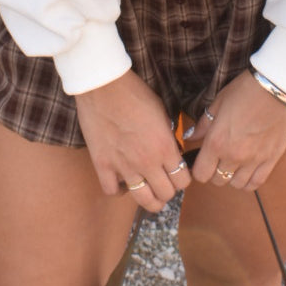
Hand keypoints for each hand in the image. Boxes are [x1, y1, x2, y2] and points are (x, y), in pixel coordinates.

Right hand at [74, 68, 190, 212]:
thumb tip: (171, 151)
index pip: (183, 180)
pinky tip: (123, 182)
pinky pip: (113, 191)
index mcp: (165, 147)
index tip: (178, 174)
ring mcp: (123, 166)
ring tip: (149, 192)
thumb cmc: (135, 93)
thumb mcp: (162, 112)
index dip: (183, 179)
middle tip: (164, 182)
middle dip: (168, 190)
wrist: (103, 86)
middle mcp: (147, 162)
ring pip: (142, 200)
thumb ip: (168, 136)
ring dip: (149, 199)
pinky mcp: (102, 165)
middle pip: (165, 194)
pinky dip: (119, 190)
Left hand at [187, 70, 285, 191]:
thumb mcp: (218, 103)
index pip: (200, 174)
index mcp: (216, 142)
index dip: (199, 168)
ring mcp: (254, 160)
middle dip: (214, 172)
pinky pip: (257, 183)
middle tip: (218, 159)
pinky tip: (247, 171)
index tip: (202, 161)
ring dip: (232, 176)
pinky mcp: (271, 159)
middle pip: (217, 180)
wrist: (278, 87)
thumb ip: (203, 124)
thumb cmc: (246, 90)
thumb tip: (190, 136)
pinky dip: (249, 181)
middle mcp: (233, 156)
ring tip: (234, 164)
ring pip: (236, 184)